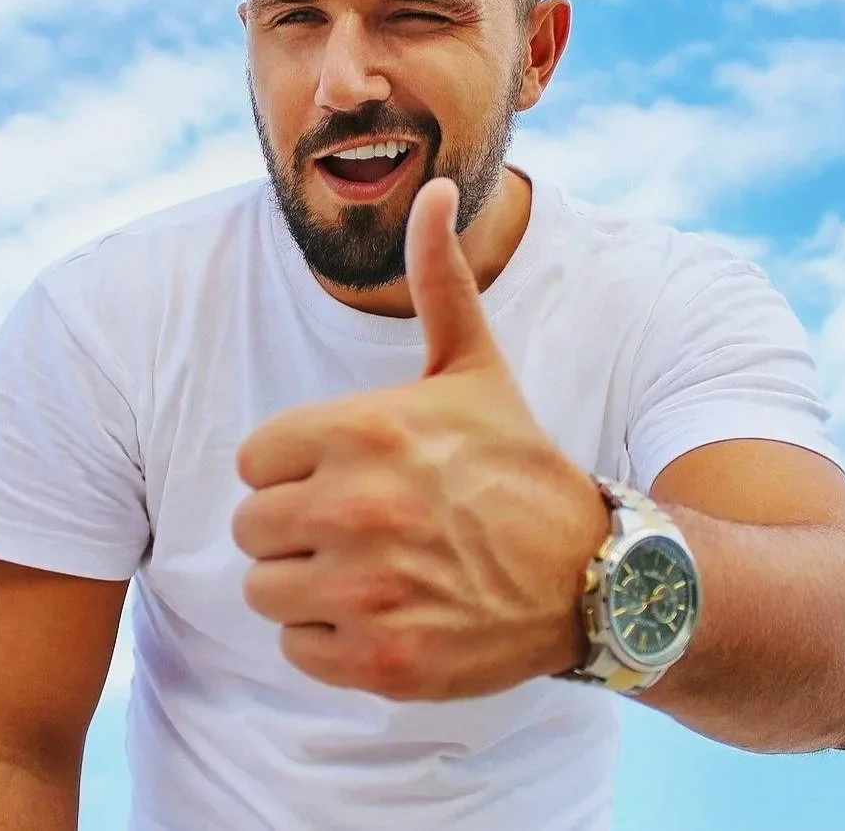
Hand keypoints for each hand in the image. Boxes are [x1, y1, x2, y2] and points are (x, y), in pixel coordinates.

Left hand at [231, 177, 609, 700]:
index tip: (351, 475)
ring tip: (375, 572)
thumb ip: (437, 279)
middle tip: (364, 530)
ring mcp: (368, 590)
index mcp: (362, 430)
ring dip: (309, 587)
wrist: (593, 575)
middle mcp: (357, 508)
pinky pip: (296, 650)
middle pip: (252, 527)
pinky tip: (388, 616)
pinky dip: (332, 642)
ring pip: (265, 591)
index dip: (297, 469)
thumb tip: (434, 183)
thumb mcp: (475, 367)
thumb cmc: (518, 465)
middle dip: (298, 530)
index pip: (253, 460)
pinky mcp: (381, 661)